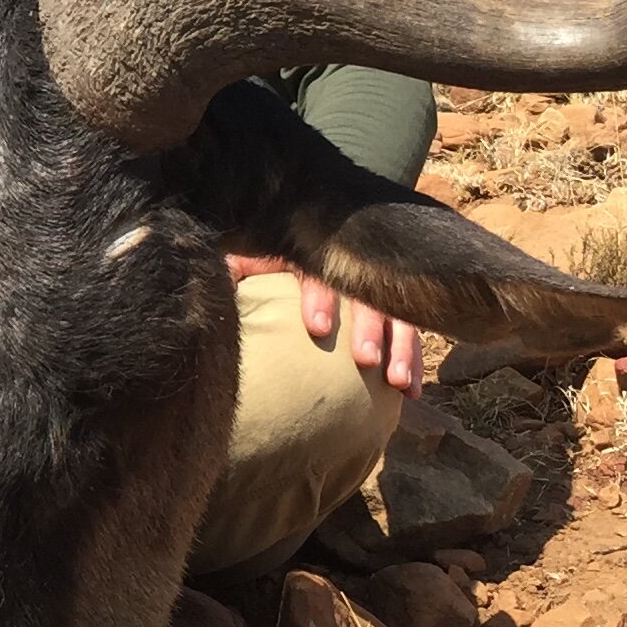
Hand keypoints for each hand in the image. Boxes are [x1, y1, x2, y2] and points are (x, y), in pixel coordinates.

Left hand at [227, 253, 421, 395]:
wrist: (295, 236)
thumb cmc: (266, 258)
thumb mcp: (248, 258)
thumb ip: (234, 269)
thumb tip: (215, 276)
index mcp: (311, 256)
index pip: (318, 273)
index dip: (319, 298)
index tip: (316, 328)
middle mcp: (348, 271)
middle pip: (363, 296)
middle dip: (366, 327)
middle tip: (365, 360)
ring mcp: (373, 291)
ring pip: (394, 316)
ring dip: (398, 348)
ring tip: (394, 382)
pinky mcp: (389, 311)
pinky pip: (407, 334)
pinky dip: (411, 361)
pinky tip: (410, 390)